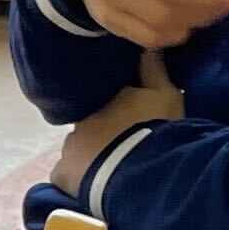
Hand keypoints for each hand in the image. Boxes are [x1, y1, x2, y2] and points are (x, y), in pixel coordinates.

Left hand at [52, 77, 183, 194]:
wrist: (140, 170)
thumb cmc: (156, 129)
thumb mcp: (166, 95)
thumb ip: (155, 68)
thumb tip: (147, 42)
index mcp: (103, 101)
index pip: (105, 103)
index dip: (117, 114)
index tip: (130, 123)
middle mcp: (80, 121)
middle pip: (90, 128)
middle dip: (102, 137)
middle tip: (123, 151)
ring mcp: (69, 148)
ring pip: (76, 151)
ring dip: (90, 158)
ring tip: (111, 172)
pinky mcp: (62, 175)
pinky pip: (65, 176)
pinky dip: (75, 180)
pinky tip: (91, 188)